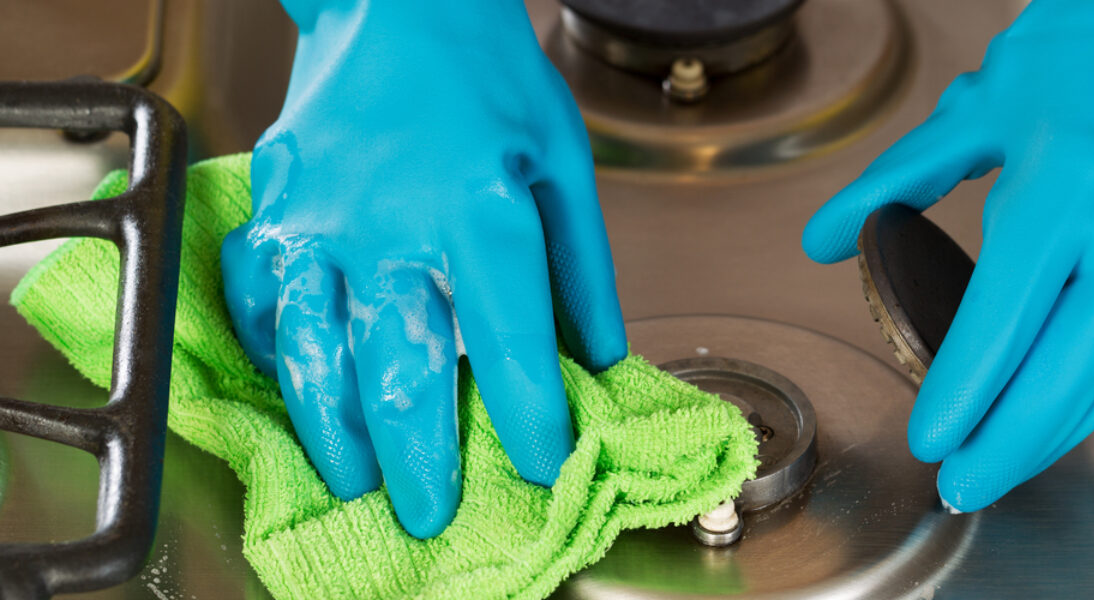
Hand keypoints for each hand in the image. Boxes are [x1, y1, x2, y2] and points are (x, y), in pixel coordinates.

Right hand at [220, 0, 626, 537]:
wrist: (398, 2)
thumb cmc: (489, 76)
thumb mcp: (562, 159)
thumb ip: (581, 267)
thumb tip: (595, 357)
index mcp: (480, 204)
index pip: (508, 336)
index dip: (527, 413)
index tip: (543, 463)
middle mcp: (391, 219)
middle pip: (401, 363)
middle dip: (419, 454)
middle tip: (431, 510)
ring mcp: (320, 217)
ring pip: (315, 348)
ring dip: (335, 429)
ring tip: (355, 481)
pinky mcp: (275, 208)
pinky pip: (263, 298)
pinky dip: (278, 353)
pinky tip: (300, 385)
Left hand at [802, 0, 1093, 510]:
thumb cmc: (1092, 56)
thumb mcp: (979, 108)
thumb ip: (896, 181)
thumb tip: (827, 236)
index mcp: (1063, 198)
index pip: (1000, 327)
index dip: (962, 394)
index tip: (930, 437)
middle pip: (1059, 378)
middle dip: (1004, 446)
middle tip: (959, 485)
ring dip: (1048, 436)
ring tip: (996, 467)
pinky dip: (1088, 397)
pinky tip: (1051, 415)